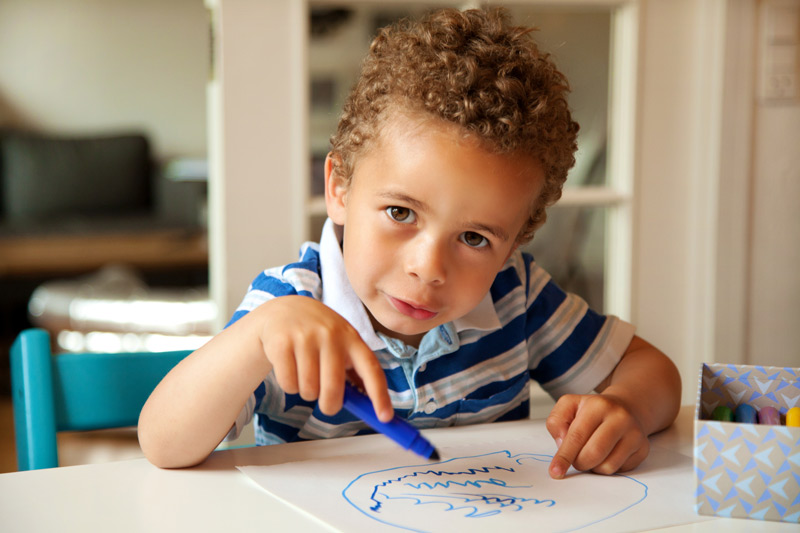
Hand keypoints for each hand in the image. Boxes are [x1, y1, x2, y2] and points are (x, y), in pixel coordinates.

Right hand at [255, 296, 392, 420]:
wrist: (285, 310)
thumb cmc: (319, 334)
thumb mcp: (341, 342)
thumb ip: (354, 370)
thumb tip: (370, 406)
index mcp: (351, 338)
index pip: (371, 368)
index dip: (380, 394)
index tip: (385, 417)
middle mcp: (331, 335)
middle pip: (333, 389)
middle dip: (330, 405)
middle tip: (327, 404)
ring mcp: (305, 338)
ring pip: (308, 390)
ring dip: (307, 392)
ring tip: (305, 374)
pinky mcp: (282, 343)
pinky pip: (288, 384)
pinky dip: (289, 385)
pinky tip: (290, 367)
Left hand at [545, 393, 648, 478]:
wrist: (625, 408)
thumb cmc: (593, 410)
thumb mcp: (569, 405)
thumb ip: (557, 422)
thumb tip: (562, 445)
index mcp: (598, 406)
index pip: (577, 436)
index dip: (564, 456)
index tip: (555, 471)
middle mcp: (620, 418)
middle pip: (594, 454)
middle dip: (579, 462)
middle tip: (576, 458)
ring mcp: (634, 434)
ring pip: (607, 466)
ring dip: (593, 467)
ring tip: (592, 452)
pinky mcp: (642, 449)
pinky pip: (620, 470)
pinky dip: (607, 467)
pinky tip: (607, 454)